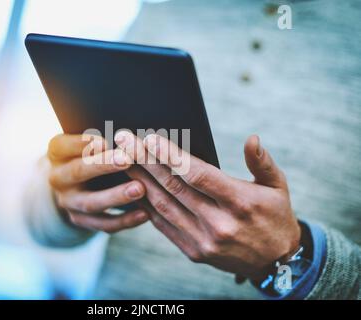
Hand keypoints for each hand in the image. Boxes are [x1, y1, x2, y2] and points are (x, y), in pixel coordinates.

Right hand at [47, 133, 148, 232]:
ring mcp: (68, 202)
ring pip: (91, 202)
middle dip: (103, 166)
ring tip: (140, 189)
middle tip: (127, 160)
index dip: (83, 143)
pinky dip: (125, 220)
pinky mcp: (81, 221)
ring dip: (116, 196)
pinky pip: (103, 224)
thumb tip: (130, 134)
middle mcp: (58, 177)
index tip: (105, 140)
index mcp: (57, 152)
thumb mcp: (91, 143)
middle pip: (78, 171)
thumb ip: (105, 140)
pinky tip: (144, 214)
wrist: (78, 185)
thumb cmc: (93, 153)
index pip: (63, 146)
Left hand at [115, 131, 300, 278]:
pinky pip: (164, 225)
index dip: (170, 155)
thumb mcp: (277, 187)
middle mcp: (218, 224)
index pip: (197, 174)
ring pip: (163, 205)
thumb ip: (262, 162)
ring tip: (123, 161)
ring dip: (140, 181)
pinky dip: (148, 204)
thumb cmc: (275, 217)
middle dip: (145, 161)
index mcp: (240, 203)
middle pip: (173, 187)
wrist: (275, 262)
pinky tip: (135, 187)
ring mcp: (203, 240)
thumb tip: (252, 138)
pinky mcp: (194, 252)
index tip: (149, 138)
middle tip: (124, 141)